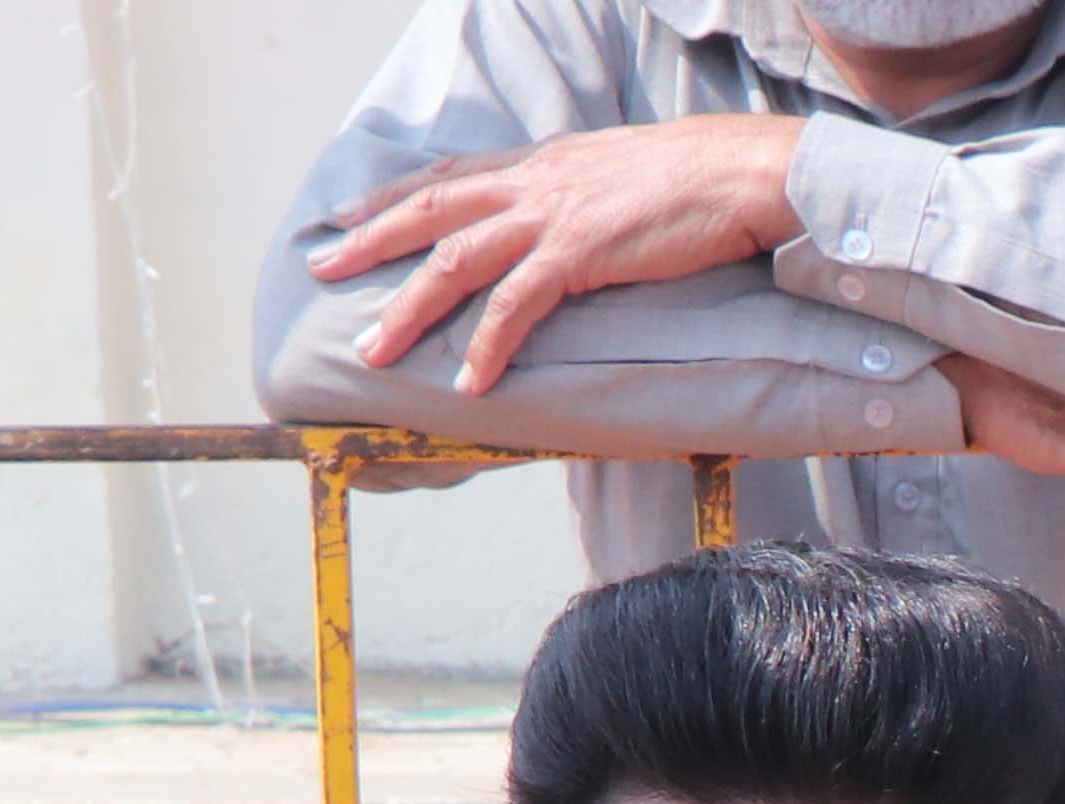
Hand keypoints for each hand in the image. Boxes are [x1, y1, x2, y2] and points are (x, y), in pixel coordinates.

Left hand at [312, 120, 808, 399]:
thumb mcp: (624, 176)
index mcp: (543, 162)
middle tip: (324, 269)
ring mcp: (552, 215)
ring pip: (455, 260)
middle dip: (371, 241)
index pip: (451, 175)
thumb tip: (576, 223)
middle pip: (431, 210)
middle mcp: (534, 182)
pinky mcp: (579, 253)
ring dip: (409, 308)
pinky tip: (469, 380)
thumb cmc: (700, 178)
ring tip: (374, 349)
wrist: (741, 172)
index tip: (351, 213)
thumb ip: (585, 197)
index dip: (394, 194)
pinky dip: (487, 344)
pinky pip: (516, 305)